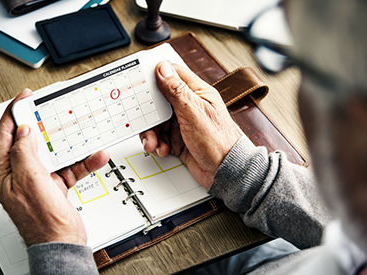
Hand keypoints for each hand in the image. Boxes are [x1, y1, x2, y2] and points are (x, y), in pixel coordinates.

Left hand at [0, 89, 109, 246]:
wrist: (63, 242)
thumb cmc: (42, 222)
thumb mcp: (30, 181)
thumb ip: (25, 153)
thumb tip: (24, 131)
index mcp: (6, 173)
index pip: (5, 136)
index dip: (13, 114)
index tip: (24, 99)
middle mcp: (21, 174)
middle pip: (31, 141)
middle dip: (44, 126)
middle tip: (53, 111)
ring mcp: (40, 180)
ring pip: (54, 153)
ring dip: (71, 145)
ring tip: (82, 135)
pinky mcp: (57, 185)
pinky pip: (71, 167)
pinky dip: (84, 161)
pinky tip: (96, 157)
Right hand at [140, 62, 240, 188]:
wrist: (225, 172)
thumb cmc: (219, 142)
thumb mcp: (194, 112)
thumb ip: (177, 91)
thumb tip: (162, 69)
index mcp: (197, 93)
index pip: (172, 75)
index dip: (155, 76)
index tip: (141, 84)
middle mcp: (189, 106)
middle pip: (159, 100)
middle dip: (149, 113)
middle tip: (146, 121)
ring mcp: (183, 123)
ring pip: (157, 121)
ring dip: (151, 132)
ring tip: (153, 142)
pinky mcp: (178, 139)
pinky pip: (159, 137)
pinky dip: (157, 143)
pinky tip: (162, 149)